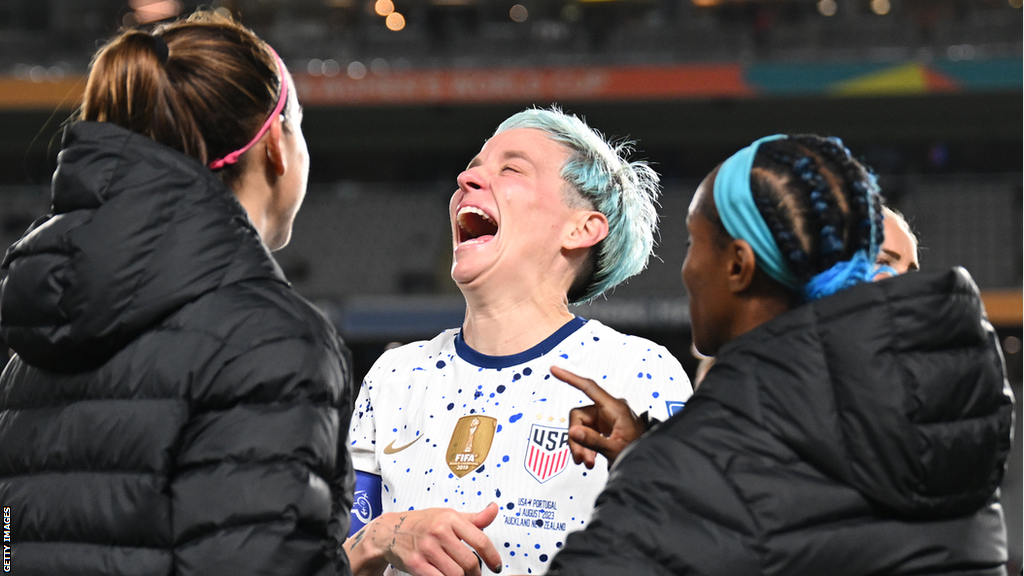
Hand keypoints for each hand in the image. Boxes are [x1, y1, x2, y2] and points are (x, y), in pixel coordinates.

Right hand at [346, 503, 501, 575]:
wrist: (390, 531)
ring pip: (456, 574)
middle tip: (476, 574)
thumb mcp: (448, 515)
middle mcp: (438, 531)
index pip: (480, 539)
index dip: (492, 556)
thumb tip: (494, 509)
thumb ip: (474, 518)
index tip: (496, 565)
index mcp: (450, 518)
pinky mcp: (416, 563)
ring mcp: (426, 548)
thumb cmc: (422, 523)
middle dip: (476, 572)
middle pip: (469, 561)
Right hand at [551, 365, 645, 468]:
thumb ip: (593, 440)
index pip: (589, 387)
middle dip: (577, 439)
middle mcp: (609, 410)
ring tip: (587, 461)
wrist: (650, 460)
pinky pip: (586, 431)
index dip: (570, 378)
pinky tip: (590, 457)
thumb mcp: (614, 449)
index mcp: (615, 408)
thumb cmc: (640, 451)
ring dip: (581, 445)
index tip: (555, 370)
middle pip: (579, 416)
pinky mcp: (604, 427)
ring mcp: (606, 418)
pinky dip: (585, 445)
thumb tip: (573, 432)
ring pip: (580, 426)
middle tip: (580, 457)